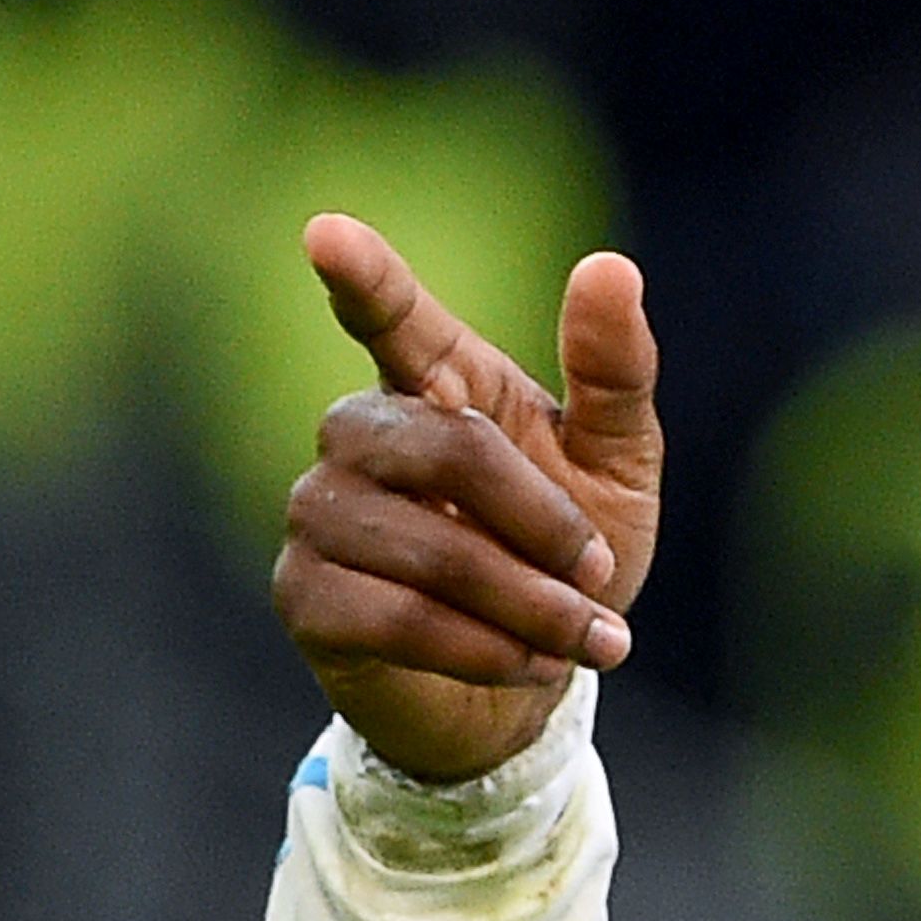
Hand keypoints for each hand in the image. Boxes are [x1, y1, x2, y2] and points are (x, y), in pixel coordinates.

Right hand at [274, 215, 664, 783]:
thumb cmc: (570, 559)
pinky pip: (396, 617)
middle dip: (544, 524)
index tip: (326, 235)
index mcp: (435, 382)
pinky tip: (526, 664)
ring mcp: (319, 511)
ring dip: (526, 602)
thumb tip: (610, 266)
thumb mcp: (617, 467)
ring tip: (585, 639)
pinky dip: (482, 648)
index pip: (391, 316)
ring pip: (428, 547)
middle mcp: (361, 434)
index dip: (364, 278)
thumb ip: (614, 374)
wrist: (532, 685)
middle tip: (601, 578)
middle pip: (449, 448)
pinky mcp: (303, 595)